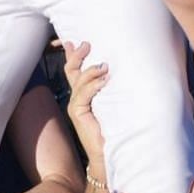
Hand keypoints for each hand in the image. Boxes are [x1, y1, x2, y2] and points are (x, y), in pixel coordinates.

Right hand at [52, 39, 108, 165]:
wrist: (110, 151)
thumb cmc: (117, 127)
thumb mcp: (115, 101)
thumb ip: (114, 87)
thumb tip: (122, 69)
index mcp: (85, 94)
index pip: (75, 71)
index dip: (73, 55)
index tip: (75, 41)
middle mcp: (77, 98)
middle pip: (71, 71)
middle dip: (77, 55)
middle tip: (86, 44)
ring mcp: (76, 105)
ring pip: (78, 80)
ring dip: (92, 70)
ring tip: (106, 65)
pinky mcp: (79, 113)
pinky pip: (84, 94)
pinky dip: (94, 85)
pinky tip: (105, 79)